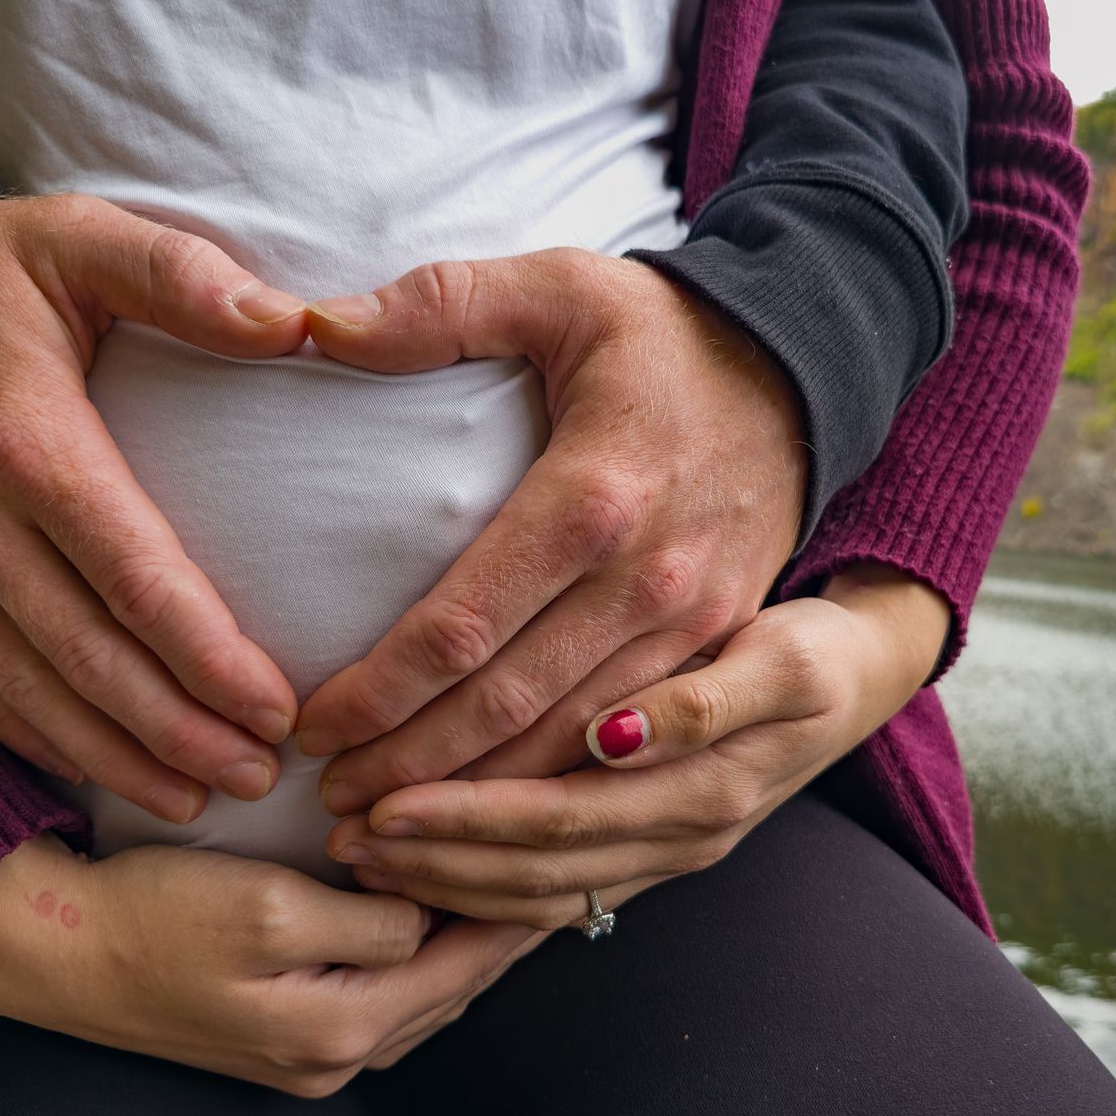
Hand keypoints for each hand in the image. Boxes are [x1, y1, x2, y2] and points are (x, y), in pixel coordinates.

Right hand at [0, 187, 307, 822]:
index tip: (280, 708)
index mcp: (22, 440)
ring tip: (201, 796)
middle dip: (180, 731)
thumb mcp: (75, 235)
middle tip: (264, 776)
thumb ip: (183, 275)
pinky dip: (40, 739)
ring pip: (28, 690)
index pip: (133, 577)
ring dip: (117, 756)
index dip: (210, 657)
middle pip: (87, 657)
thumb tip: (295, 325)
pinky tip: (101, 769)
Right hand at [0, 834, 542, 1095]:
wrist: (58, 952)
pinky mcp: (280, 1037)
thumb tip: (428, 917)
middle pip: (448, 992)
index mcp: (340, 1031)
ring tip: (505, 893)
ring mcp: (305, 1056)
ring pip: (418, 998)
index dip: (510, 912)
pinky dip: (417, 959)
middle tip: (549, 875)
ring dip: (462, 947)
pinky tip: (431, 919)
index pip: (461, 969)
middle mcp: (332, 1059)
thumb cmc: (155, 920)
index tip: (553, 864)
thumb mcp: (274, 908)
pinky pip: (379, 999)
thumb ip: (369, 921)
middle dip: (499, 934)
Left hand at [294, 249, 807, 811]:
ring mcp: (694, 626)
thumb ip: (435, 305)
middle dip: (409, 770)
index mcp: (591, 497)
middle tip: (326, 807)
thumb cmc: (663, 331)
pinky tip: (491, 818)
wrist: (807, 364)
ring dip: (475, 801)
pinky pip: (628, 749)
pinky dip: (554, 793)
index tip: (309, 728)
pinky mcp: (721, 648)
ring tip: (385, 829)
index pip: (462, 626)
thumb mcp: (557, 286)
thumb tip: (308, 325)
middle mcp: (648, 580)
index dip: (378, 691)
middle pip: (507, 708)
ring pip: (568, 748)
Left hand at [321, 564, 950, 926]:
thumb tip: (613, 739)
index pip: (556, 810)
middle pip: (537, 864)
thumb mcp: (785, 660)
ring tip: (362, 856)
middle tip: (342, 835)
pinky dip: (490, 890)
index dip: (464, 812)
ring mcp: (673, 851)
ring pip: (544, 887)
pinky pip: (564, 890)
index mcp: (704, 784)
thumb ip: (704, 702)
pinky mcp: (662, 848)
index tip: (377, 793)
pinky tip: (429, 877)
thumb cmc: (817, 650)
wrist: (870, 673)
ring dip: (450, 878)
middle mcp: (684, 832)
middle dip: (435, 855)